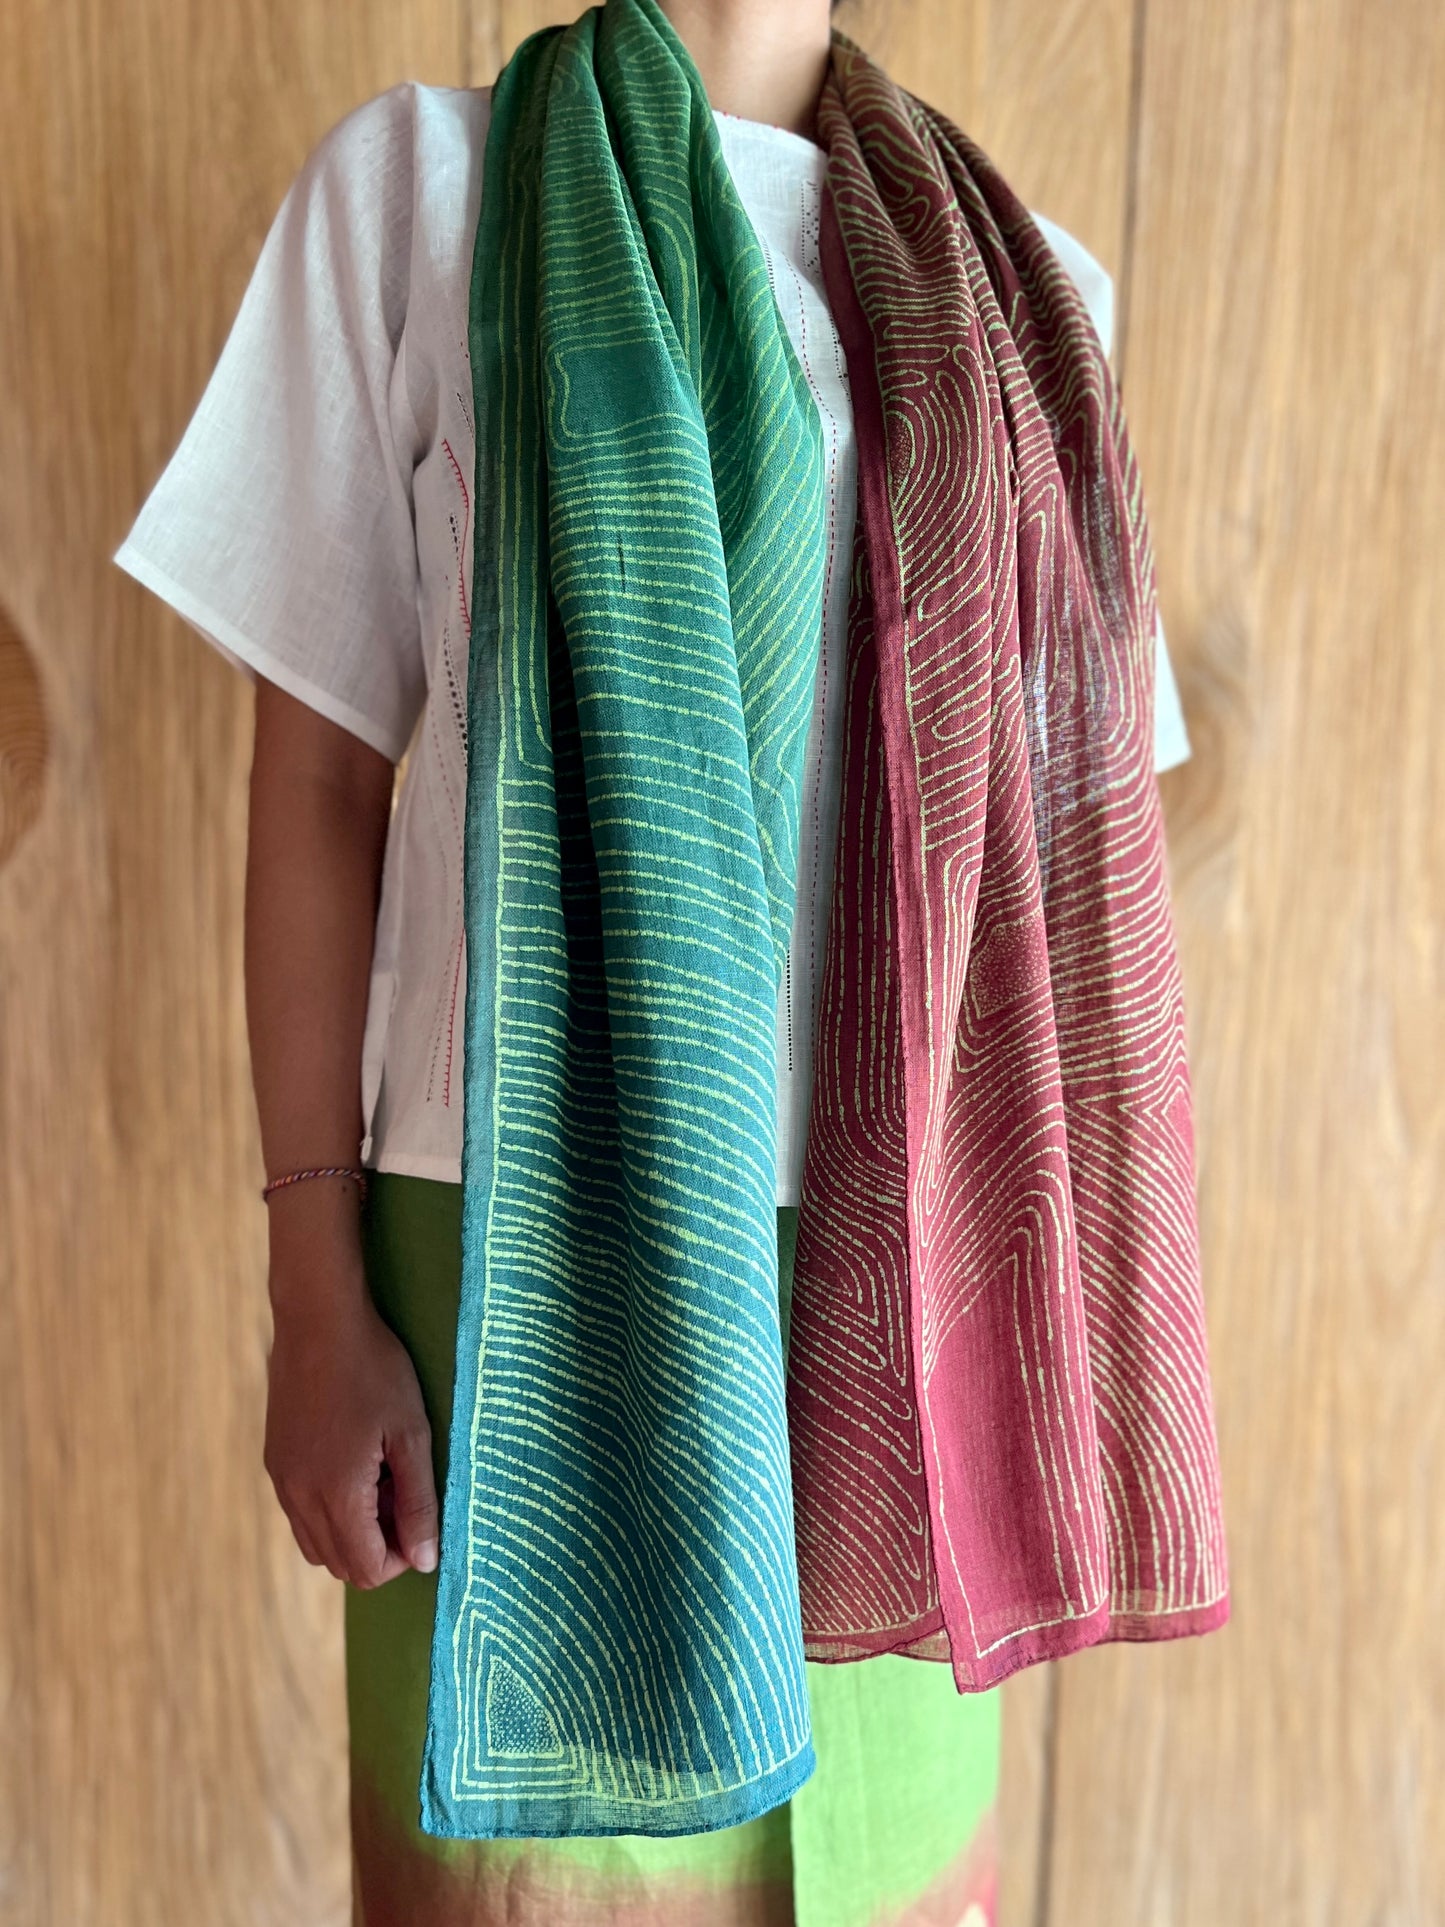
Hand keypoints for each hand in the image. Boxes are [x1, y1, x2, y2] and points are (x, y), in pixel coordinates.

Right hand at [263, 1273, 439, 1587]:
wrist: (318, 1321)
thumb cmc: (375, 1370)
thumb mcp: (411, 1433)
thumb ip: (419, 1502)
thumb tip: (426, 1560)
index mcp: (336, 1495)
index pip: (366, 1570)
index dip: (401, 1557)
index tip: (420, 1515)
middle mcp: (299, 1498)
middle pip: (340, 1565)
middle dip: (378, 1545)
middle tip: (403, 1492)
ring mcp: (282, 1481)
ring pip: (316, 1544)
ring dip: (352, 1531)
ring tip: (380, 1478)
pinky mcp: (274, 1462)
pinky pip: (300, 1514)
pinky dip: (329, 1511)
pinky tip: (353, 1462)